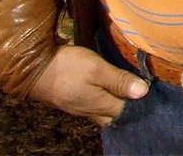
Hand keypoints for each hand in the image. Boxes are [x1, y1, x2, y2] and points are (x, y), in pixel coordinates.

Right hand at [29, 44, 148, 126]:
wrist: (30, 68)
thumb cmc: (67, 67)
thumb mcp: (96, 69)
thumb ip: (119, 81)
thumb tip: (143, 92)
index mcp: (98, 106)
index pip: (126, 111)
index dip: (140, 103)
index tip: (151, 90)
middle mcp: (89, 111)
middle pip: (114, 114)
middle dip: (128, 106)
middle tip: (142, 91)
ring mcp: (78, 107)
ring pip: (103, 109)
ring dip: (116, 101)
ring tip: (129, 88)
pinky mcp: (70, 99)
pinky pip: (93, 103)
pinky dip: (104, 98)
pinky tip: (107, 87)